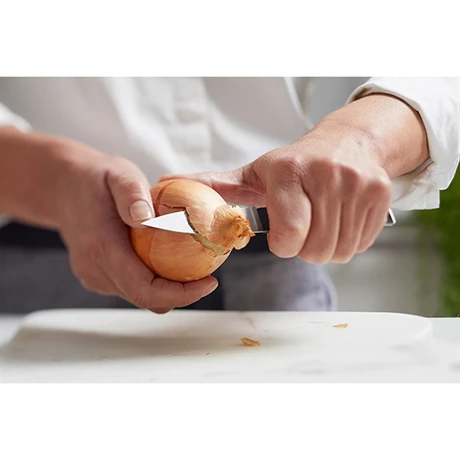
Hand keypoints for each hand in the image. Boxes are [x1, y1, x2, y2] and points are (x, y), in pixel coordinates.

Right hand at [51, 139, 217, 312]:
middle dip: (182, 293)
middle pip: (147, 299)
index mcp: (102, 249)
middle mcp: (95, 270)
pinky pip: (131, 287)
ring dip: (169, 288)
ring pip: (140, 296)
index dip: (181, 294)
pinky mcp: (97, 276)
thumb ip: (131, 194)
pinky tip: (169, 260)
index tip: (209, 282)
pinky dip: (154, 280)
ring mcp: (94, 276)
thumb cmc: (95, 179)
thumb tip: (147, 219)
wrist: (64, 187)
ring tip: (193, 265)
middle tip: (208, 274)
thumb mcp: (118, 174)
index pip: (146, 291)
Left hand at [163, 94, 427, 263]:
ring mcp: (358, 184)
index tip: (282, 239)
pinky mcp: (381, 195)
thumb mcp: (254, 173)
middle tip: (300, 228)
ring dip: (325, 247)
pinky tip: (339, 220)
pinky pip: (361, 244)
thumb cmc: (293, 164)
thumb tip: (165, 186)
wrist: (346, 141)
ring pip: (340, 250)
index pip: (291, 231)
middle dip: (304, 248)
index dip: (285, 244)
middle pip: (316, 249)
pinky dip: (347, 241)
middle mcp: (327, 174)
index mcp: (289, 171)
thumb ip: (215, 187)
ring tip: (318, 222)